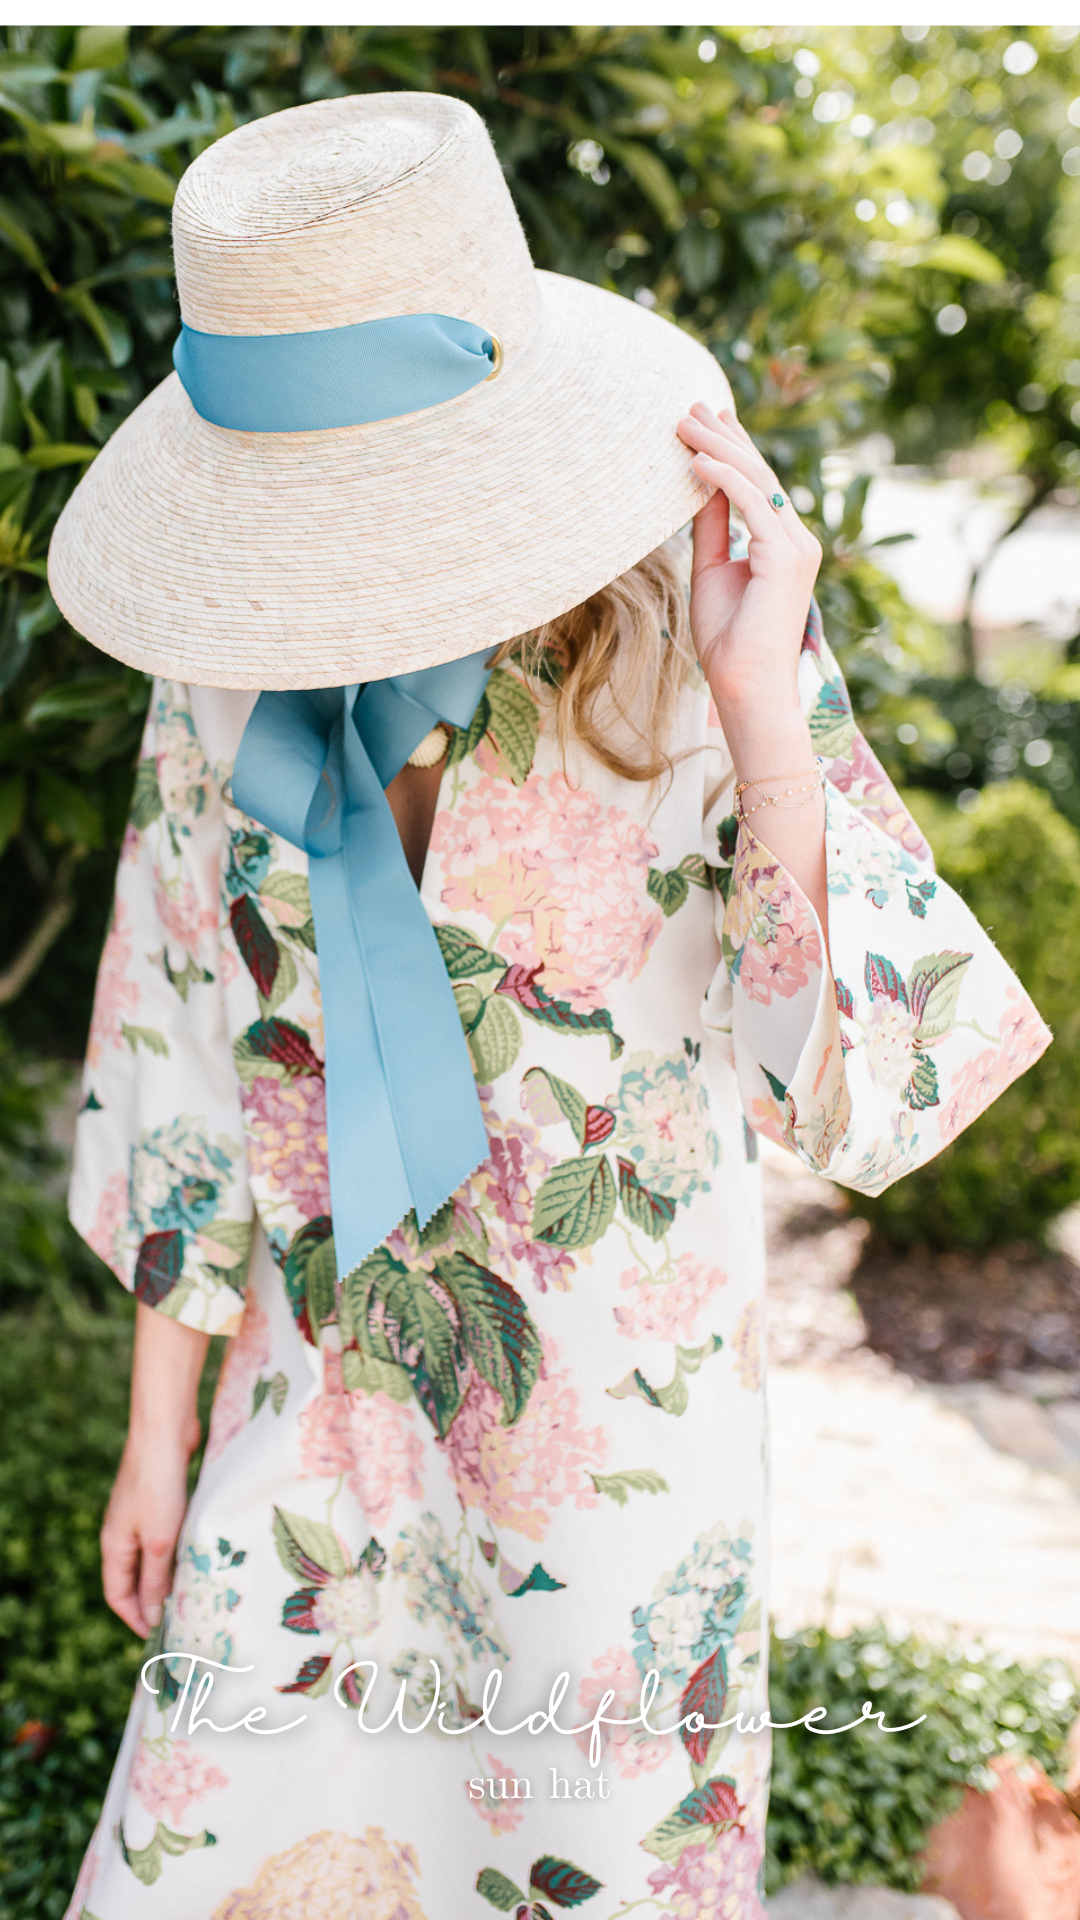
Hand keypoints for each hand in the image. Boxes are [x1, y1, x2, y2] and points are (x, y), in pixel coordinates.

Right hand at [101, 1426, 197, 1637]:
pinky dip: (178, 1552)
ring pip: (152, 1557)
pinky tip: (199, 1555)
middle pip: (133, 1578)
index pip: (117, 1594)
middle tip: (180, 1619)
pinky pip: (166, 1536)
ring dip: (169, 1575)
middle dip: (152, 1600)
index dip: (134, 1617)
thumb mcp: (158, 1540)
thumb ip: (154, 1578)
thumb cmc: (158, 1486)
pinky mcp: (159, 1500)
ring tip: (194, 1593)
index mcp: (114, 1545)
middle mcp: (123, 1532)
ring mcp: (140, 1515)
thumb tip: (150, 1614)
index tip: (158, 1636)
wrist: (165, 1431)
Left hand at [677, 401, 828, 939]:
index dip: (730, 449)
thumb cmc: (728, 642)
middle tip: (690, 405)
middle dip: (723, 437)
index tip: (702, 419)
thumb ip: (713, 528)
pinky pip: (754, 505)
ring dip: (718, 449)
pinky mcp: (787, 558)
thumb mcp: (712, 571)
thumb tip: (699, 486)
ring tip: (682, 423)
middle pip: (759, 474)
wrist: (745, 686)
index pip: (756, 484)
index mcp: (781, 544)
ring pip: (757, 482)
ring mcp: (797, 546)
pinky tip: (695, 460)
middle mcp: (796, 539)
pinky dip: (723, 479)